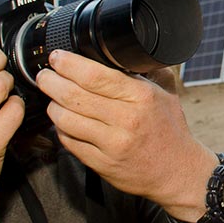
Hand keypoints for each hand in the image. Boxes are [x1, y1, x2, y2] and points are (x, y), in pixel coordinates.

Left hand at [38, 51, 215, 215]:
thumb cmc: (170, 130)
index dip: (69, 64)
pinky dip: (60, 129)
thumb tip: (123, 50)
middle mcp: (126, 120)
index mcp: (141, 97)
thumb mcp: (166, 92)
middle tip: (45, 75)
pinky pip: (69, 142)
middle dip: (52, 82)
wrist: (178, 172)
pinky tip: (62, 120)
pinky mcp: (102, 164)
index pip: (95, 76)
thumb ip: (146, 70)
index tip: (58, 57)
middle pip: (74, 96)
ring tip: (51, 97)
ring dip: (52, 105)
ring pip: (66, 120)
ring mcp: (112, 144)